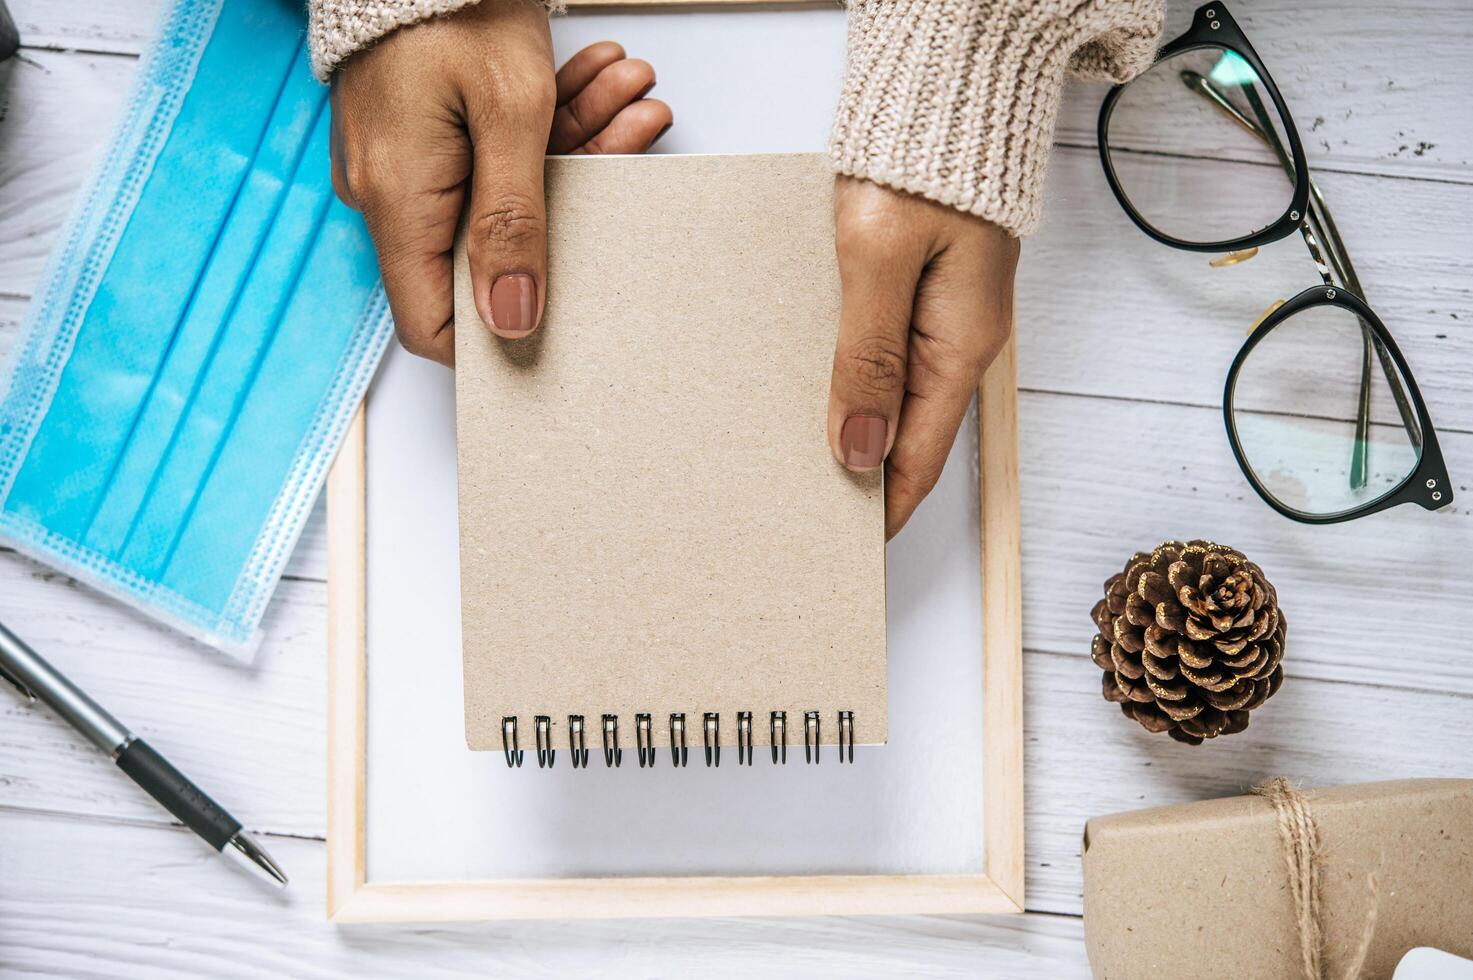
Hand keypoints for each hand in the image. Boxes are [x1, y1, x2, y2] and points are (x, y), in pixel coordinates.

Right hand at [329, 1, 671, 364]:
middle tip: (632, 140)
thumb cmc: (450, 2)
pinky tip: (599, 80)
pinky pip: (494, 151)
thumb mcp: (508, 113)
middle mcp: (393, 190)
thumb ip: (513, 223)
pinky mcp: (428, 127)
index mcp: (399, 202)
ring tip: (630, 92)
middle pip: (492, 247)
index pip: (434, 324)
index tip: (563, 326)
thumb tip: (511, 320)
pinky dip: (549, 122)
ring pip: (507, 189)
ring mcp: (410, 159)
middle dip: (571, 203)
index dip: (496, 339)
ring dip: (578, 144)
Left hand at [828, 177, 1018, 538]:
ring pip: (894, 397)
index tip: (844, 553)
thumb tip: (859, 451)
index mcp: (958, 346)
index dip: (883, 511)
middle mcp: (958, 341)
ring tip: (802, 470)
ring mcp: (941, 315)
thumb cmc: (917, 163)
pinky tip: (816, 395)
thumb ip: (868, 358)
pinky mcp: (919, 288)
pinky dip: (853, 385)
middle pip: (908, 435)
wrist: (945, 91)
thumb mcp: (880, 261)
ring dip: (856, 433)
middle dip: (865, 481)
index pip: (918, 458)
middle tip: (810, 520)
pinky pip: (886, 355)